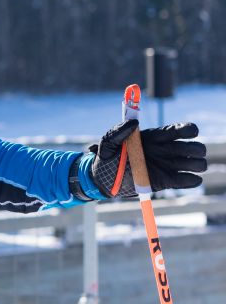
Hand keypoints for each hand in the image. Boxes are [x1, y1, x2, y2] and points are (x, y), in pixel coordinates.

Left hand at [89, 120, 205, 197]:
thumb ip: (117, 131)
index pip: (182, 130)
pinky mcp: (167, 181)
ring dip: (197, 165)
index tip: (191, 133)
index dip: (190, 130)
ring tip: (177, 167)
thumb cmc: (107, 158)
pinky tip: (178, 178)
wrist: (104, 180)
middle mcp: (167, 150)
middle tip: (178, 154)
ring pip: (198, 163)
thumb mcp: (107, 143)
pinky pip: (190, 181)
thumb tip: (133, 122)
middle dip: (195, 150)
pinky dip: (192, 180)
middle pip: (196, 147)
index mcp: (157, 137)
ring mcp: (169, 166)